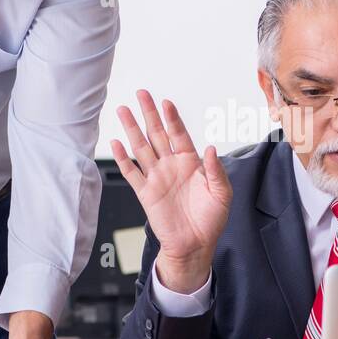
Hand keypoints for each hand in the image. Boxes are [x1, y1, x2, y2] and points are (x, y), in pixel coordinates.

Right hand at [110, 89, 231, 292]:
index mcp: (191, 163)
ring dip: (132, 129)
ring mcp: (157, 178)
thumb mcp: (222, 193)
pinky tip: (115, 144)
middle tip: (141, 93)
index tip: (166, 102)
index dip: (172, 118)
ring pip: (141, 148)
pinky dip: (123, 159)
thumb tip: (210, 149)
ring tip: (123, 110)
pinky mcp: (146, 193)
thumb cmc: (211, 220)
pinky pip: (132, 173)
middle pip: (157, 134)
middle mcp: (171, 166)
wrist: (195, 245)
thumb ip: (215, 171)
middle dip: (149, 114)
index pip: (179, 134)